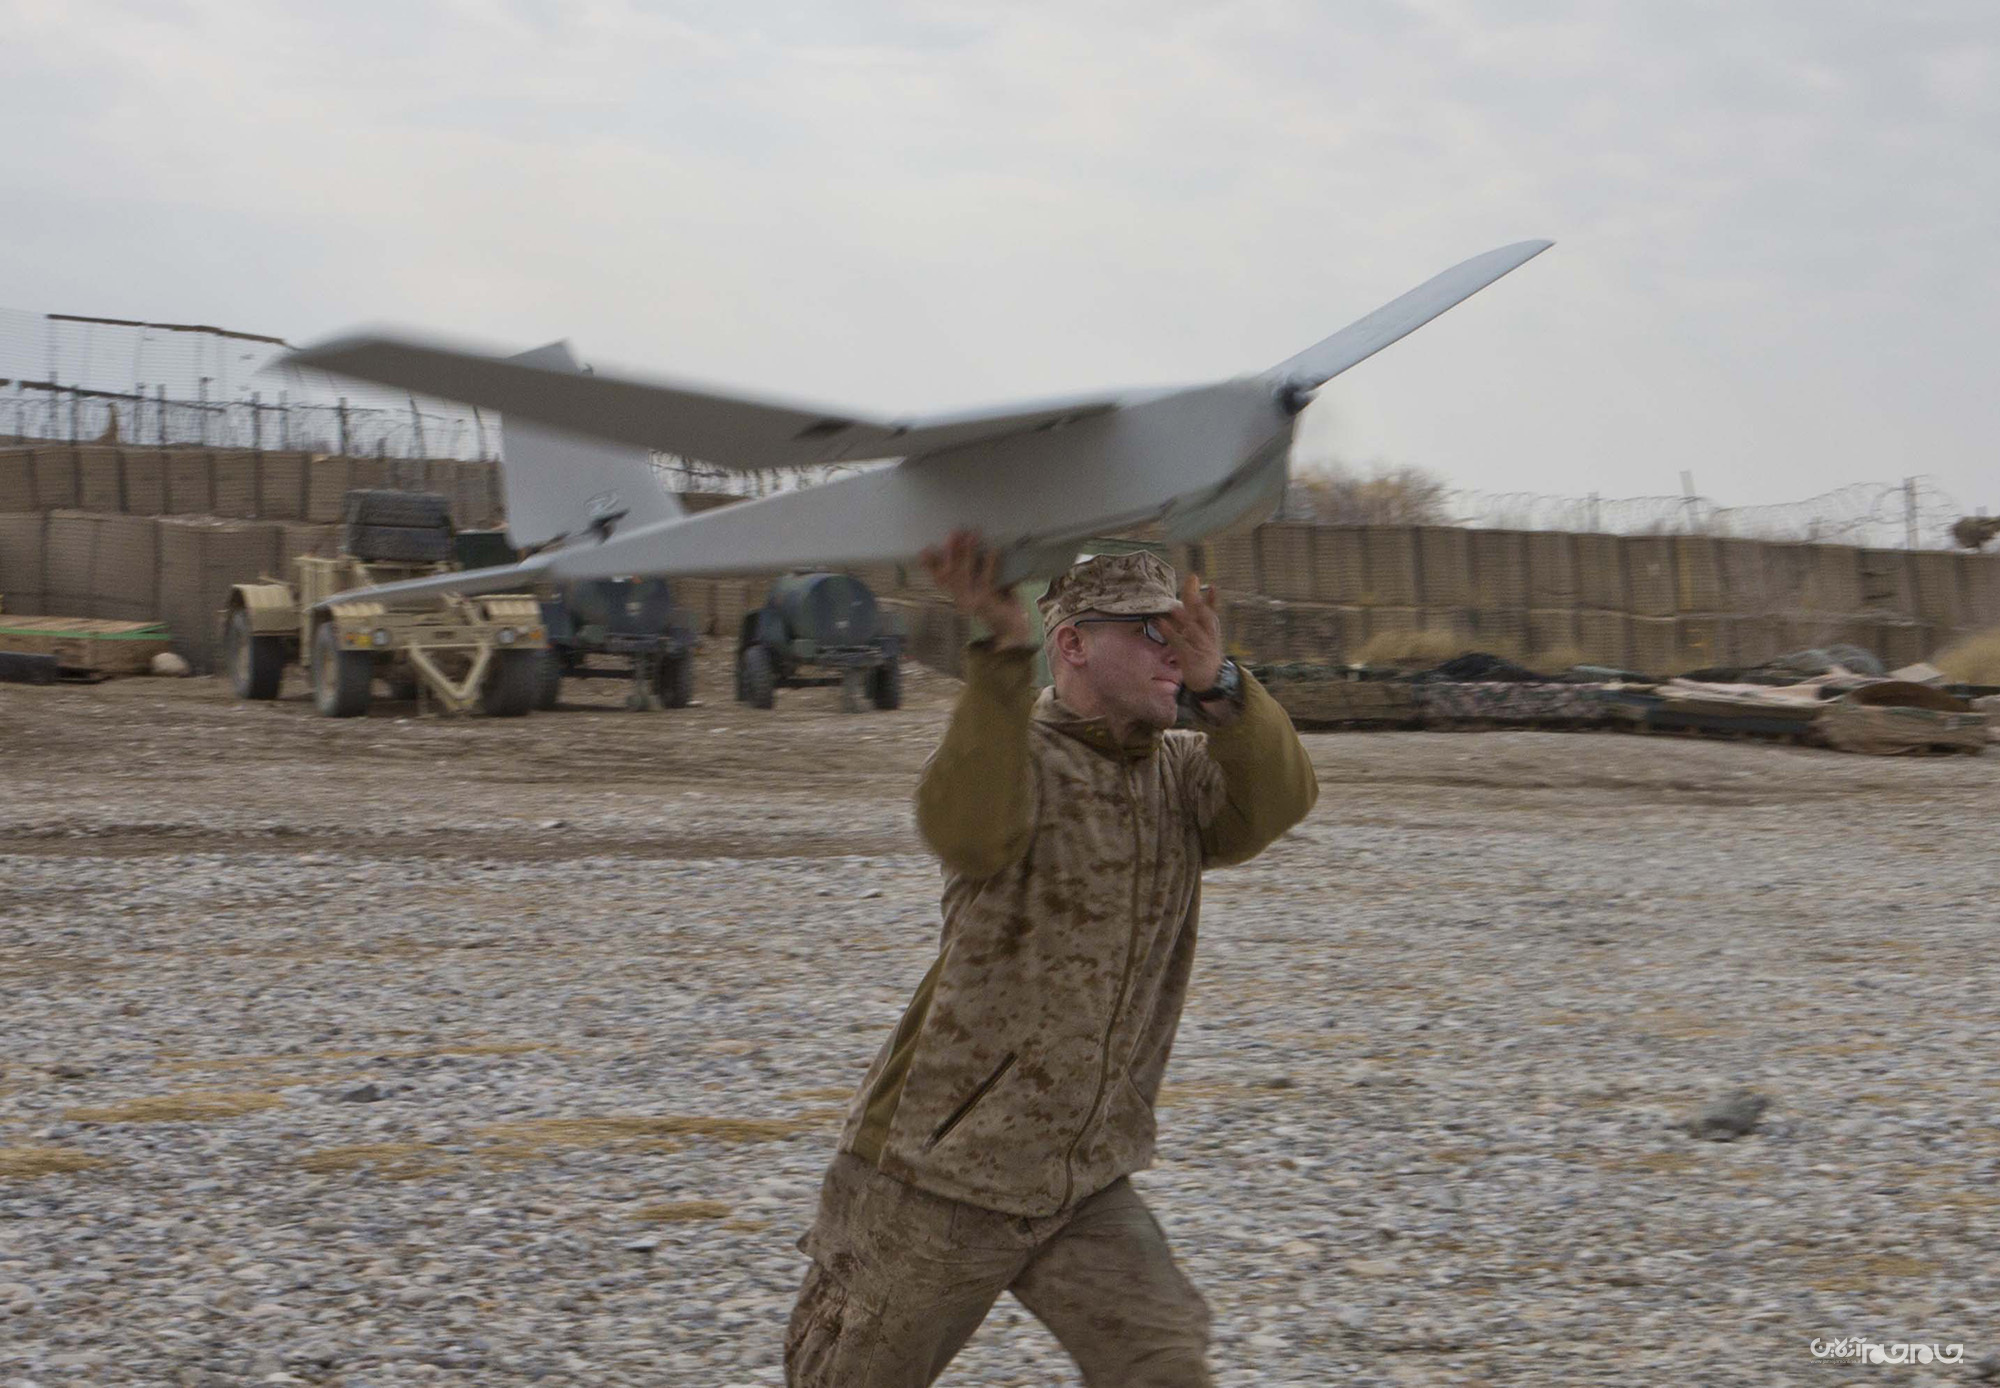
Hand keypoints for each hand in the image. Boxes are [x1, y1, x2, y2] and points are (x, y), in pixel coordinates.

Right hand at [921, 530, 1032, 648]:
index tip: (924, 551)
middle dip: (952, 551)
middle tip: (954, 533)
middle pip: (951, 573)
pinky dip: (990, 563)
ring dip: (968, 553)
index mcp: (958, 597)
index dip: (931, 566)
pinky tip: (993, 549)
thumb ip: (975, 573)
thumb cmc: (1000, 604)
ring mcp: (974, 601)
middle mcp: (962, 600)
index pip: (940, 580)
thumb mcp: (984, 588)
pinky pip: (988, 578)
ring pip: (965, 574)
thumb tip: (972, 545)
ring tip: (971, 535)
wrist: (1014, 628)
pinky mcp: (988, 600)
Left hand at [1159, 573, 1222, 691]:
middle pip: (1204, 615)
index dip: (1210, 596)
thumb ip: (1198, 615)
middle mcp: (1208, 635)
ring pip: (1193, 629)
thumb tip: (1195, 596)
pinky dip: (1170, 633)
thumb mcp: (1205, 634)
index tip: (1202, 581)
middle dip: (1197, 599)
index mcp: (1211, 629)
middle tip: (1191, 582)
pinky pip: (1179, 643)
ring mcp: (1201, 646)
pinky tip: (1161, 623)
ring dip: (1184, 617)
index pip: (1211, 609)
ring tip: (1174, 606)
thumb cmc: (1204, 653)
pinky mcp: (1191, 657)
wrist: (1211, 680)